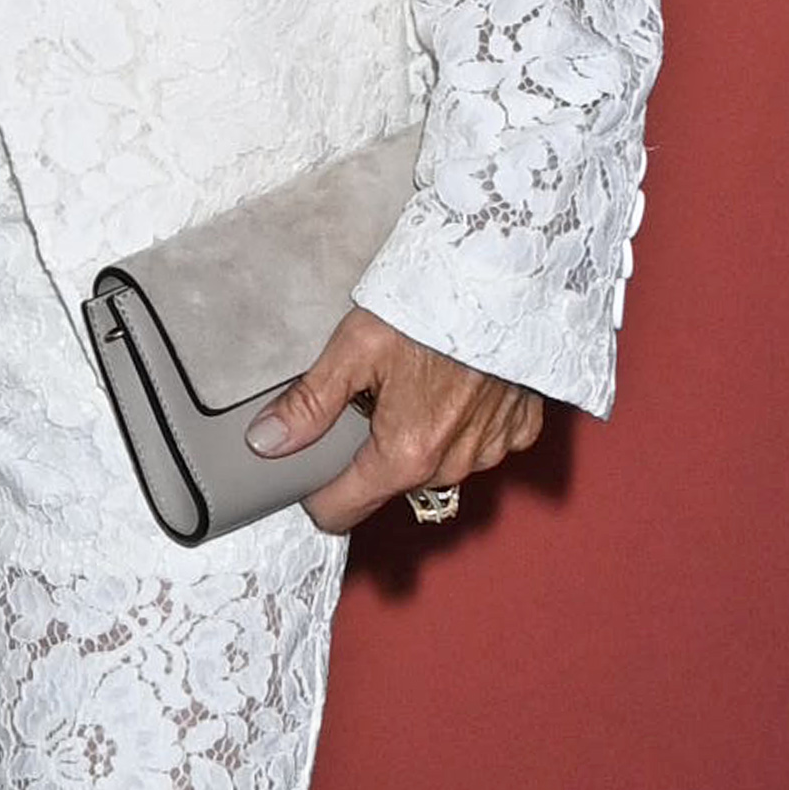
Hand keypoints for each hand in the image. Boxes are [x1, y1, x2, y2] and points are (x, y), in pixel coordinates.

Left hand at [246, 308, 544, 536]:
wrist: (509, 278)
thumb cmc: (435, 307)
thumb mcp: (356, 347)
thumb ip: (310, 402)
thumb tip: (268, 440)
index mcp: (405, 454)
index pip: (343, 510)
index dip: (316, 492)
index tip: (308, 467)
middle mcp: (452, 465)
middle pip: (389, 483)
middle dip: (372, 450)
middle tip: (369, 397)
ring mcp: (491, 451)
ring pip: (436, 465)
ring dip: (421, 437)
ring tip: (417, 382)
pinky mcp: (520, 430)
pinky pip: (480, 443)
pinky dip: (466, 423)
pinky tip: (459, 384)